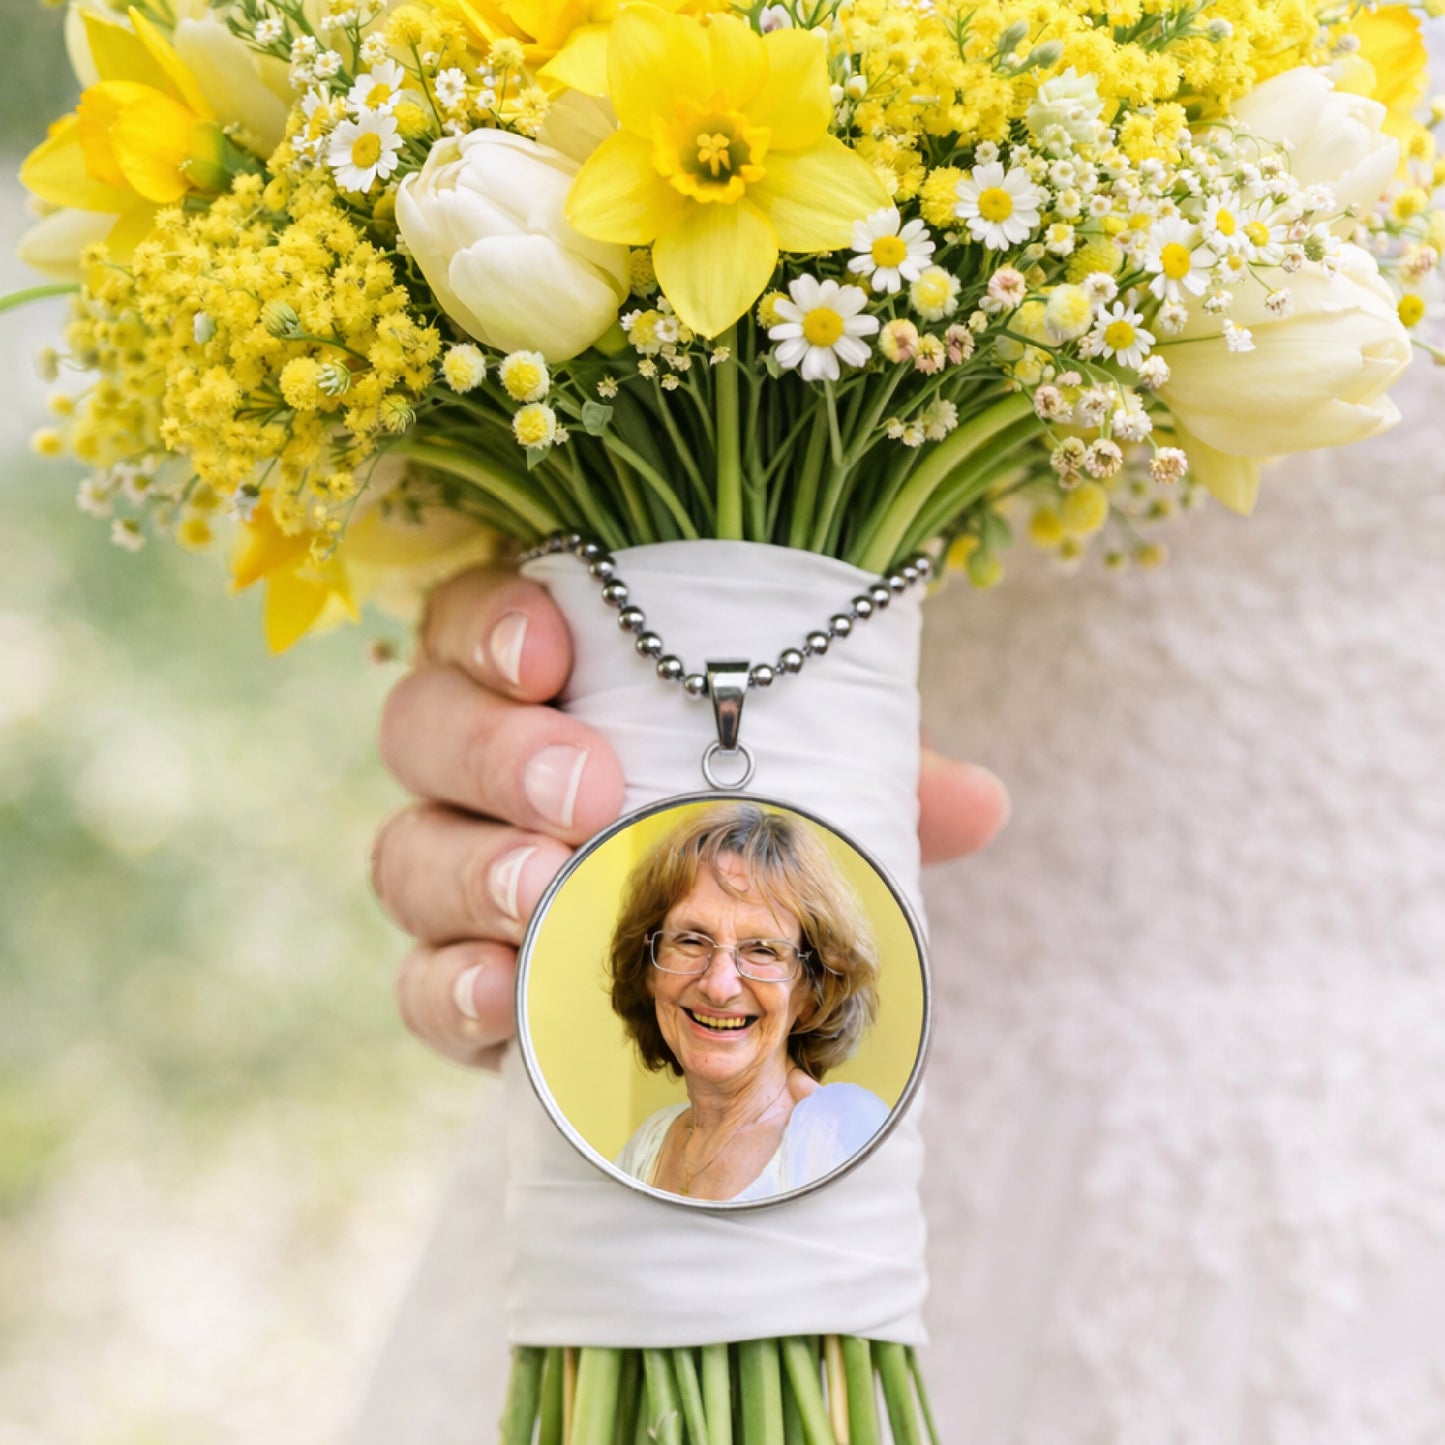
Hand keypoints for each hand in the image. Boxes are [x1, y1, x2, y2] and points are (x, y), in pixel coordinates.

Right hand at [373, 568, 1010, 1067]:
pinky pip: (420, 983)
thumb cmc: (743, 831)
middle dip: (494, 750)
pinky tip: (508, 999)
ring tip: (545, 890)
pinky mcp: (458, 980)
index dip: (493, 623)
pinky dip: (455, 990)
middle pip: (425, 729)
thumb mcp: (811, 787)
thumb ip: (870, 779)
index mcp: (543, 684)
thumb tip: (979, 803)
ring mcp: (454, 874)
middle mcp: (475, 768)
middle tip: (584, 788)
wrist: (699, 970)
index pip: (477, 620)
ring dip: (474, 871)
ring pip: (407, 853)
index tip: (553, 650)